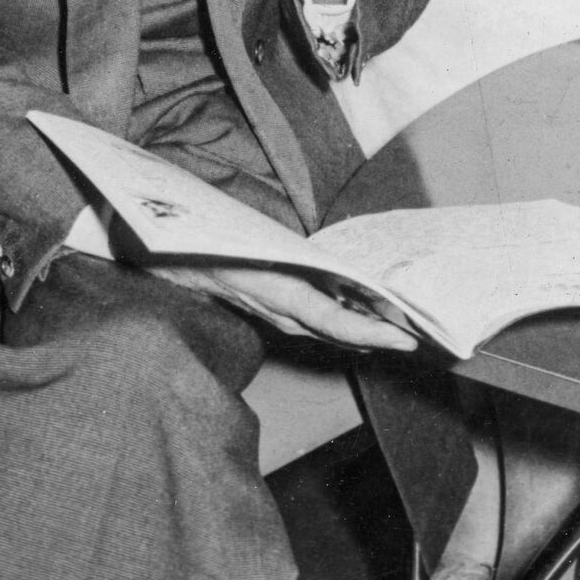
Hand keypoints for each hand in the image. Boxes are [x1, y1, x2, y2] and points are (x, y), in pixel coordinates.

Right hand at [150, 261, 417, 352]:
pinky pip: (311, 316)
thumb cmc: (200, 241)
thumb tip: (333, 269)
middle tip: (423, 335)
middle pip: (338, 331)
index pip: (332, 322)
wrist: (157, 255)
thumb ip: (285, 258)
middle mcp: (277, 310)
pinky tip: (359, 308)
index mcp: (274, 293)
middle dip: (380, 335)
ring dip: (364, 328)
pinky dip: (340, 316)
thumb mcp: (244, 243)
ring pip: (327, 327)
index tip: (407, 339)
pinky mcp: (267, 304)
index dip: (370, 332)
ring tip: (403, 323)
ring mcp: (271, 311)